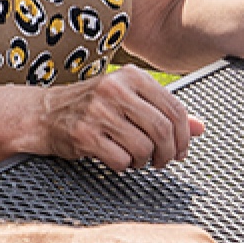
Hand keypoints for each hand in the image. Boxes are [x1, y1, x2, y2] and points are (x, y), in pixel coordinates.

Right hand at [37, 66, 205, 170]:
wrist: (44, 113)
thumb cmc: (92, 107)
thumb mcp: (129, 100)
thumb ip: (164, 111)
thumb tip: (200, 128)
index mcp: (132, 76)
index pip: (174, 109)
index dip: (184, 136)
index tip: (181, 150)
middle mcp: (115, 90)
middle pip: (162, 129)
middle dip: (168, 153)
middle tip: (162, 161)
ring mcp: (98, 112)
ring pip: (143, 147)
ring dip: (145, 161)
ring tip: (136, 158)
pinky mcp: (85, 134)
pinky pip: (121, 160)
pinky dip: (124, 166)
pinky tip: (116, 159)